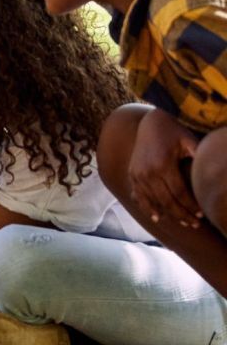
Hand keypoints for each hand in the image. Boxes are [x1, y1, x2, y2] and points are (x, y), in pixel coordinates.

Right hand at [128, 108, 201, 227]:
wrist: (150, 123)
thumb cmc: (174, 132)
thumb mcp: (188, 141)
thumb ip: (199, 155)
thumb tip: (215, 171)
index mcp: (162, 165)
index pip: (179, 193)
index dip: (191, 206)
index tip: (203, 214)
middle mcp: (146, 172)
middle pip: (166, 201)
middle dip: (182, 215)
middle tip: (195, 224)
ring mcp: (137, 174)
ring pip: (153, 202)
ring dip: (168, 214)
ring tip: (183, 223)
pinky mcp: (132, 175)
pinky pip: (139, 196)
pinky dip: (147, 208)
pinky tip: (157, 217)